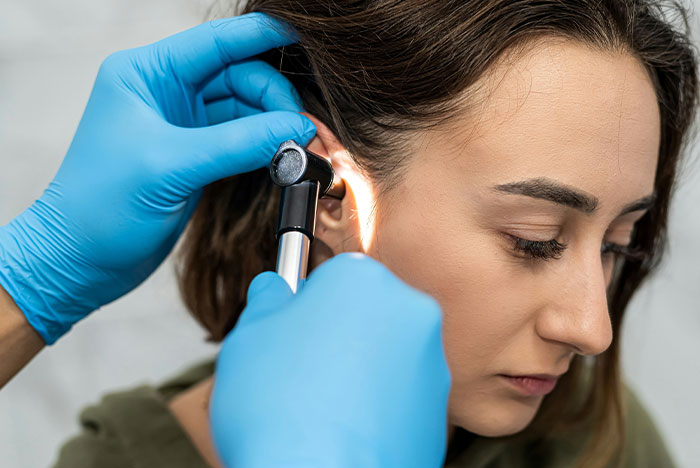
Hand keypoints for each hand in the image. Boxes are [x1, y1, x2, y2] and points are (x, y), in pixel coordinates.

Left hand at [0, 13, 315, 343]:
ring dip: (273, 124)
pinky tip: (283, 156)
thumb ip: (239, 143)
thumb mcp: (172, 166)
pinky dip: (264, 146)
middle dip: (274, 98)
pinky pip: (242, 139)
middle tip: (300, 129)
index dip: (260, 36)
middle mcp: (165, 93)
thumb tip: (296, 129)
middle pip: (238, 75)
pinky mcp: (196, 156)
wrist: (82, 260)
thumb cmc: (100, 207)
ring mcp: (183, 125)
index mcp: (146, 75)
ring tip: (296, 146)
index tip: (302, 37)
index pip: (214, 42)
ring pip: (245, 108)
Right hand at [210, 253, 450, 467]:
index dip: (310, 304)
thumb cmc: (281, 408)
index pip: (336, 276)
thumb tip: (273, 289)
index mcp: (363, 280)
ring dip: (362, 367)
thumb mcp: (250, 336)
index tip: (297, 326)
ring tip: (324, 402)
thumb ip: (268, 300)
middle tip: (306, 368)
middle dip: (341, 332)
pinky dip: (380, 403)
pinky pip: (402, 393)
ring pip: (388, 352)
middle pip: (368, 312)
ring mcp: (431, 363)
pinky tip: (348, 425)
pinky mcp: (439, 410)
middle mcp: (409, 312)